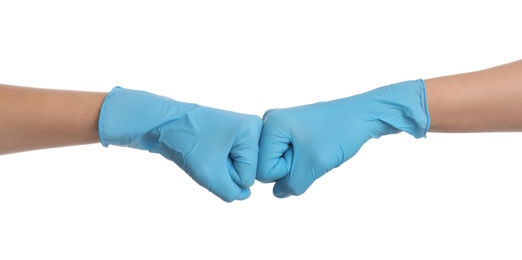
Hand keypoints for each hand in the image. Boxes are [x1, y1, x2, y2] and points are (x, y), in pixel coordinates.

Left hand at [98, 87, 261, 201]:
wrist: (163, 122)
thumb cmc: (186, 143)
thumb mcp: (210, 176)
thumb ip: (232, 193)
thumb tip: (245, 195)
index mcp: (253, 130)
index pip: (249, 177)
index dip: (226, 175)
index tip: (211, 155)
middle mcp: (253, 128)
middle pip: (246, 171)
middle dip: (225, 170)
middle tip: (207, 153)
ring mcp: (243, 130)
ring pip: (237, 167)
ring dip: (219, 167)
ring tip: (205, 150)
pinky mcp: (234, 134)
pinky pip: (230, 160)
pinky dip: (216, 162)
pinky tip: (207, 149)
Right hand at [257, 80, 429, 197]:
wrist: (362, 115)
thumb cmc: (339, 134)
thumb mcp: (313, 165)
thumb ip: (291, 185)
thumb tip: (278, 192)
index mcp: (270, 125)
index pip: (262, 170)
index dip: (285, 172)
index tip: (306, 155)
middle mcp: (269, 122)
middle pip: (266, 166)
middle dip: (289, 168)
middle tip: (311, 151)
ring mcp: (278, 126)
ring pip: (278, 163)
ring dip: (297, 165)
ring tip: (314, 149)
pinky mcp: (288, 131)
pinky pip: (286, 156)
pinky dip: (301, 159)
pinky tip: (314, 148)